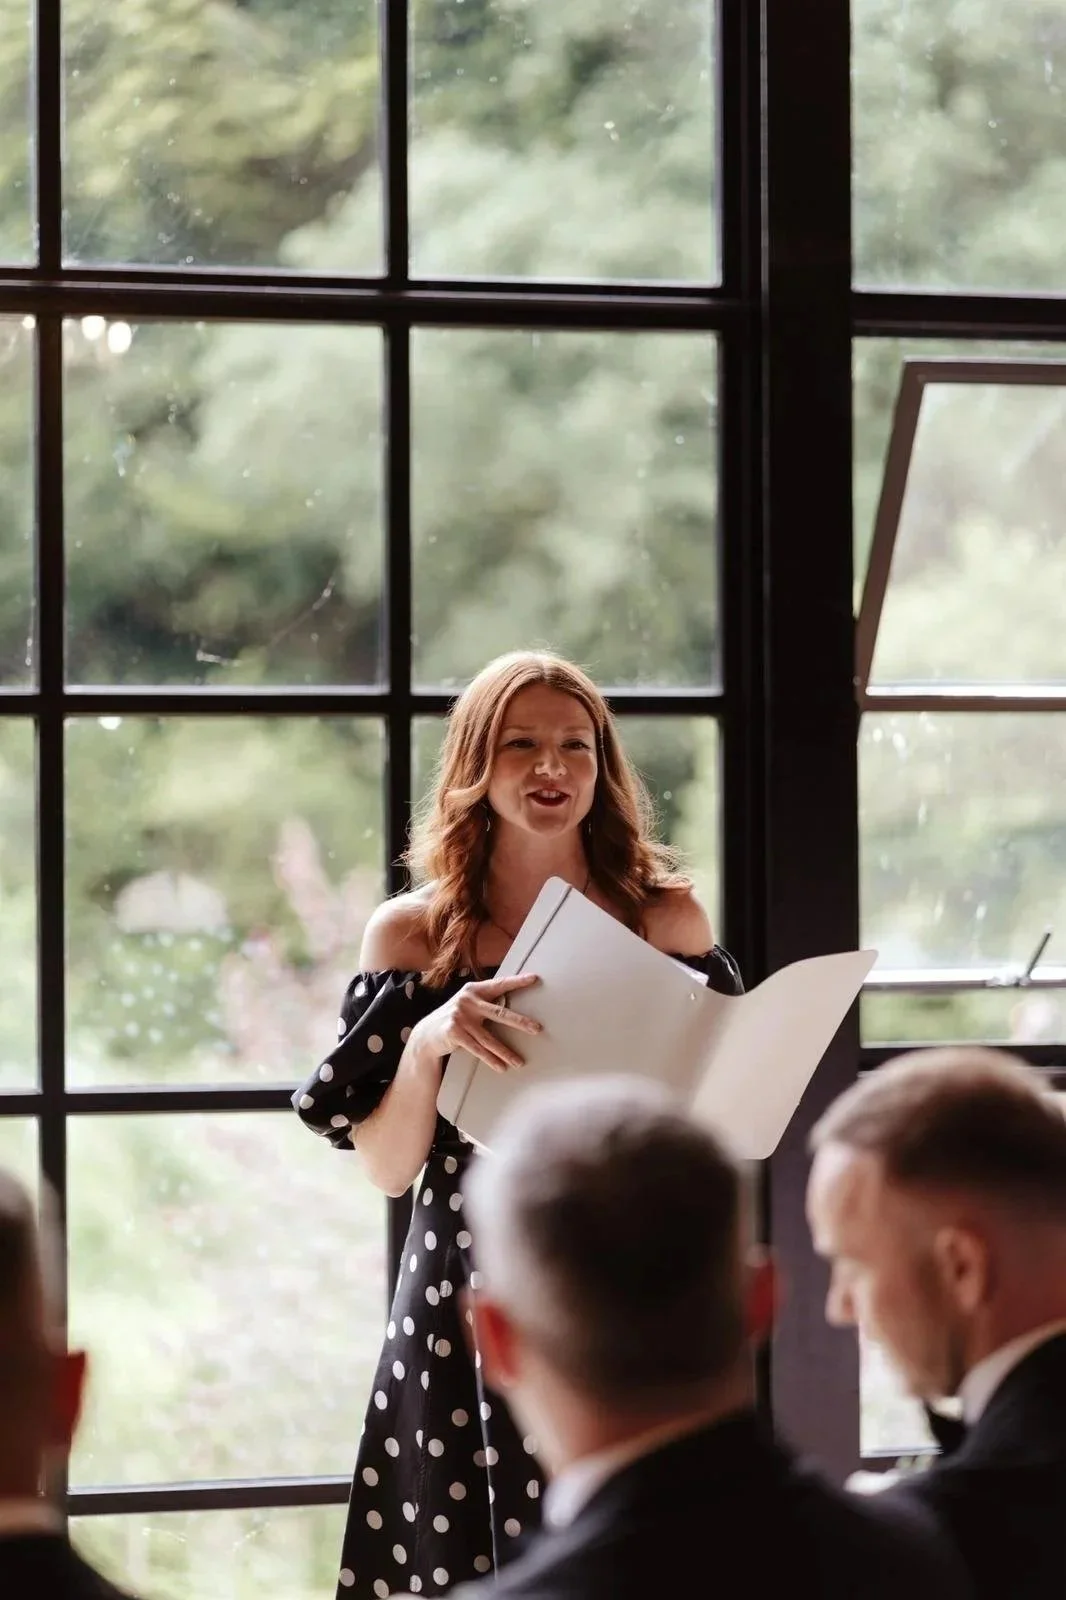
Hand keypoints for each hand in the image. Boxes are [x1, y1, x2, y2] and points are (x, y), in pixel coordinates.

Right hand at [409, 973, 540, 1073]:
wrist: (427, 1033)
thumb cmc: (456, 1017)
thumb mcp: (468, 1004)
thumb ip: (486, 1002)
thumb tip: (514, 1007)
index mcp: (474, 990)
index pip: (500, 984)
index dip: (517, 982)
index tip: (535, 979)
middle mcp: (468, 1001)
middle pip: (499, 1013)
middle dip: (520, 1022)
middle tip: (537, 1029)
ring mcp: (460, 1016)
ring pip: (489, 1038)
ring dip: (506, 1052)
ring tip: (519, 1062)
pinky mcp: (455, 1032)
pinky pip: (477, 1049)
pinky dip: (491, 1059)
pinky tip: (501, 1067)